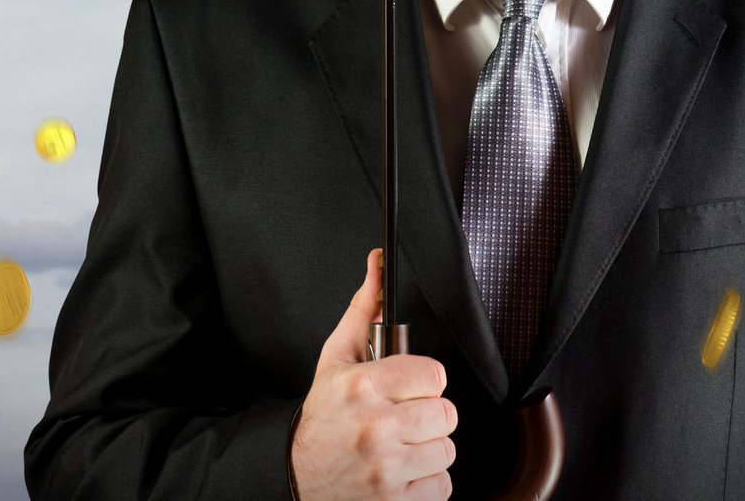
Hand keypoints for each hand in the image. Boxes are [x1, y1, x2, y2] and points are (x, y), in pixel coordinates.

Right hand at [290, 248, 456, 499]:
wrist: (297, 475)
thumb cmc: (322, 417)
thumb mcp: (336, 359)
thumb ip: (365, 311)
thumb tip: (378, 266)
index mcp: (363, 386)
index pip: (434, 375)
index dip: (424, 381)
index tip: (409, 387)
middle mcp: (375, 427)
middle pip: (446, 414)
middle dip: (428, 415)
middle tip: (404, 417)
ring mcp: (386, 469)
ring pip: (447, 450)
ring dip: (429, 449)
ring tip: (401, 444)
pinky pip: (442, 486)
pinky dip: (427, 481)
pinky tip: (402, 470)